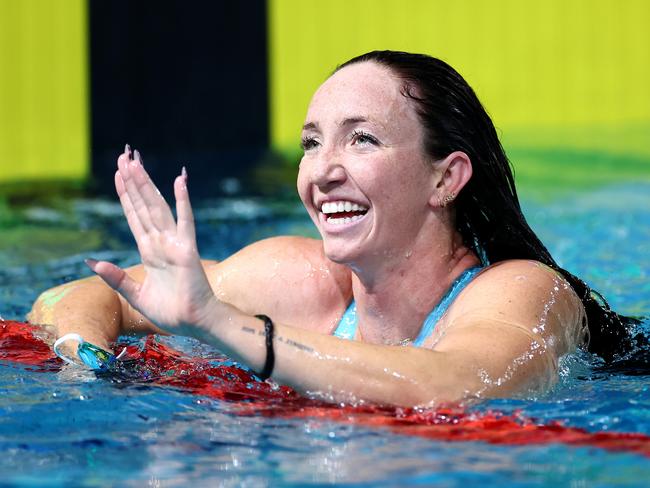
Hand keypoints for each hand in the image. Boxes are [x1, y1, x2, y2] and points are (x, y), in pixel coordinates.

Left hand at [87, 145, 217, 330]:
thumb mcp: (134, 294)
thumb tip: (92, 261)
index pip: (134, 216)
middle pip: (143, 205)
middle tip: (125, 156)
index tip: (117, 174)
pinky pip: (185, 221)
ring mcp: (174, 243)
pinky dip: (182, 201)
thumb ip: (115, 277)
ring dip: (146, 185)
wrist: (194, 323)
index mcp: (149, 251)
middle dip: (133, 181)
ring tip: (136, 162)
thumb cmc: (170, 312)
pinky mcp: (187, 249)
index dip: (125, 195)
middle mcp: (160, 242)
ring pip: (157, 207)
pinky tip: (179, 181)